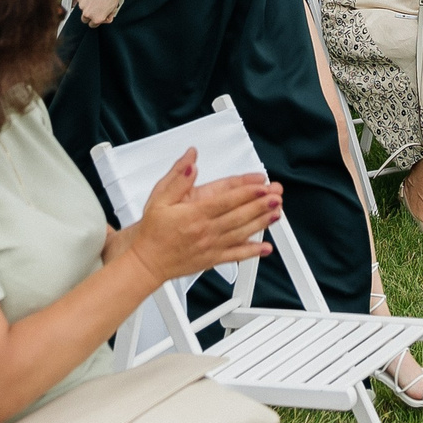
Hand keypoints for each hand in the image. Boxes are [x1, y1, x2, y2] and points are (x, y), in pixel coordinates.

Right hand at [124, 149, 281, 282]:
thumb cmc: (153, 232)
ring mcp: (211, 246)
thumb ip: (177, 178)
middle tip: (276, 196)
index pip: (226, 200)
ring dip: (261, 223)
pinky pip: (236, 256)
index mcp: (194, 214)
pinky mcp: (212, 259)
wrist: (146, 262)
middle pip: (239, 216)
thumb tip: (190, 160)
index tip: (261, 185)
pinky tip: (265, 247)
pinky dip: (252, 252)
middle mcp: (206, 230)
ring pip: (241, 233)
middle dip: (260, 205)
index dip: (246, 192)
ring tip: (276, 213)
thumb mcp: (159, 198)